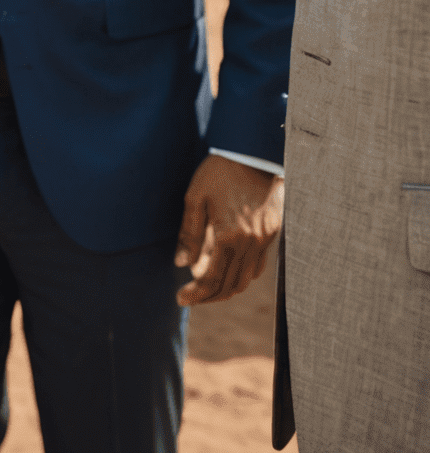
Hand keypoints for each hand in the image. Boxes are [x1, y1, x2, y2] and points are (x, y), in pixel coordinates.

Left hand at [174, 154, 283, 305]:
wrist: (253, 153)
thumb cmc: (220, 172)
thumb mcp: (195, 198)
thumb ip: (189, 234)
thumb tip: (182, 264)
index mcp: (229, 237)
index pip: (212, 278)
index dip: (196, 293)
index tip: (181, 299)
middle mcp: (250, 244)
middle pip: (230, 284)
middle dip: (209, 296)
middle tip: (191, 297)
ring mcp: (265, 240)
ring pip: (246, 278)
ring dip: (226, 288)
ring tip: (206, 287)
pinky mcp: (273, 233)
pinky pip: (258, 265)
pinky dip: (242, 274)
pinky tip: (228, 270)